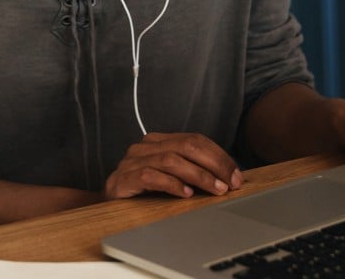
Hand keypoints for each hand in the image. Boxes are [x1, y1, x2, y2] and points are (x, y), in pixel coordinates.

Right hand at [104, 132, 243, 199]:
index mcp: (159, 141)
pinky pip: (151, 176)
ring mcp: (132, 161)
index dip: (219, 156)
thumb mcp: (172, 178)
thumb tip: (229, 178)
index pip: (195, 140)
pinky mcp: (123, 178)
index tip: (237, 175)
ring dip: (199, 175)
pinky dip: (172, 184)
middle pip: (187, 146)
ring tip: (215, 189)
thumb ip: (193, 172)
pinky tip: (186, 194)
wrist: (107, 206)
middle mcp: (145, 147)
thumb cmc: (144, 192)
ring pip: (172, 159)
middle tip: (231, 183)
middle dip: (214, 164)